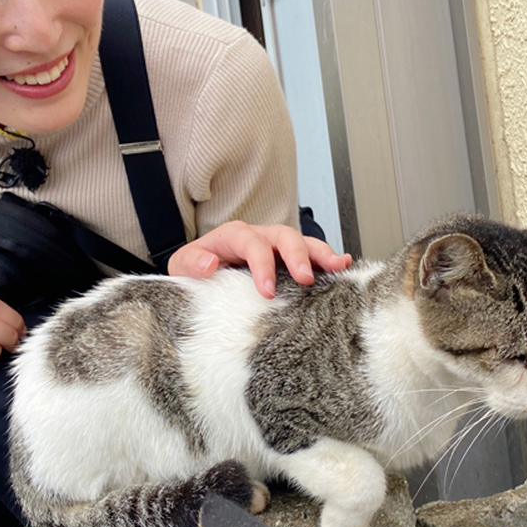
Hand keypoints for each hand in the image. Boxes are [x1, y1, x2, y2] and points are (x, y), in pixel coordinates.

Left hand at [168, 221, 351, 297]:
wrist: (200, 269)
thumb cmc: (195, 268)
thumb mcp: (182, 266)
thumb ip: (192, 263)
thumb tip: (208, 266)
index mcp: (232, 236)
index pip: (251, 243)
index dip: (262, 265)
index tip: (267, 291)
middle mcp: (258, 236)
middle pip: (283, 236)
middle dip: (296, 256)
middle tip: (305, 279)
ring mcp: (275, 245)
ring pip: (302, 241)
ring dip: (321, 253)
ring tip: (338, 266)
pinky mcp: (287, 258)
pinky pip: (311, 253)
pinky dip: (328, 258)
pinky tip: (344, 265)